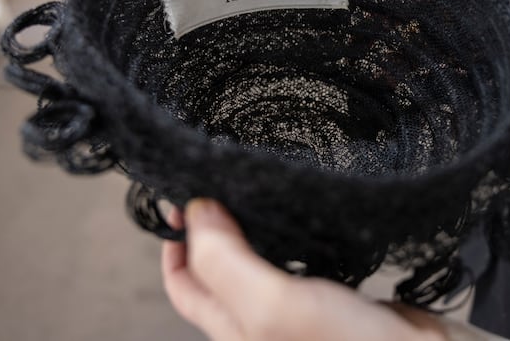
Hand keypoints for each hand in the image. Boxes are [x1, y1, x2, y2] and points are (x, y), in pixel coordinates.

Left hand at [162, 199, 446, 340]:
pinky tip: (299, 213)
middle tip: (218, 182)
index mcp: (235, 330)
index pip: (185, 284)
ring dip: (250, 226)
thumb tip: (194, 210)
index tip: (184, 196)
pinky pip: (299, 258)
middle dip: (212, 227)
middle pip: (219, 270)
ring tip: (252, 190)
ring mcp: (298, 308)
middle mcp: (260, 321)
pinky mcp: (332, 294)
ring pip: (258, 261)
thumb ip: (226, 262)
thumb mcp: (273, 306)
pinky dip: (290, 233)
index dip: (176, 241)